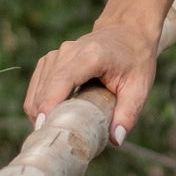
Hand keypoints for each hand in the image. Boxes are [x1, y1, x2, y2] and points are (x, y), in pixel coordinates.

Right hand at [23, 17, 160, 144]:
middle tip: (53, 143)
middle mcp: (68, 51)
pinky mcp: (50, 61)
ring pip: (37, 89)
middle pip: (45, 88)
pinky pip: (37, 86)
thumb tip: (116, 140)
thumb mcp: (139, 87)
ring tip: (53, 134)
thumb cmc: (135, 60)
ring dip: (40, 112)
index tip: (44, 126)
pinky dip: (39, 104)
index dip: (50, 103)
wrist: (127, 32)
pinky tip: (50, 120)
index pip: (63, 79)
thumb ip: (128, 113)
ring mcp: (56, 54)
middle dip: (44, 116)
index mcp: (91, 55)